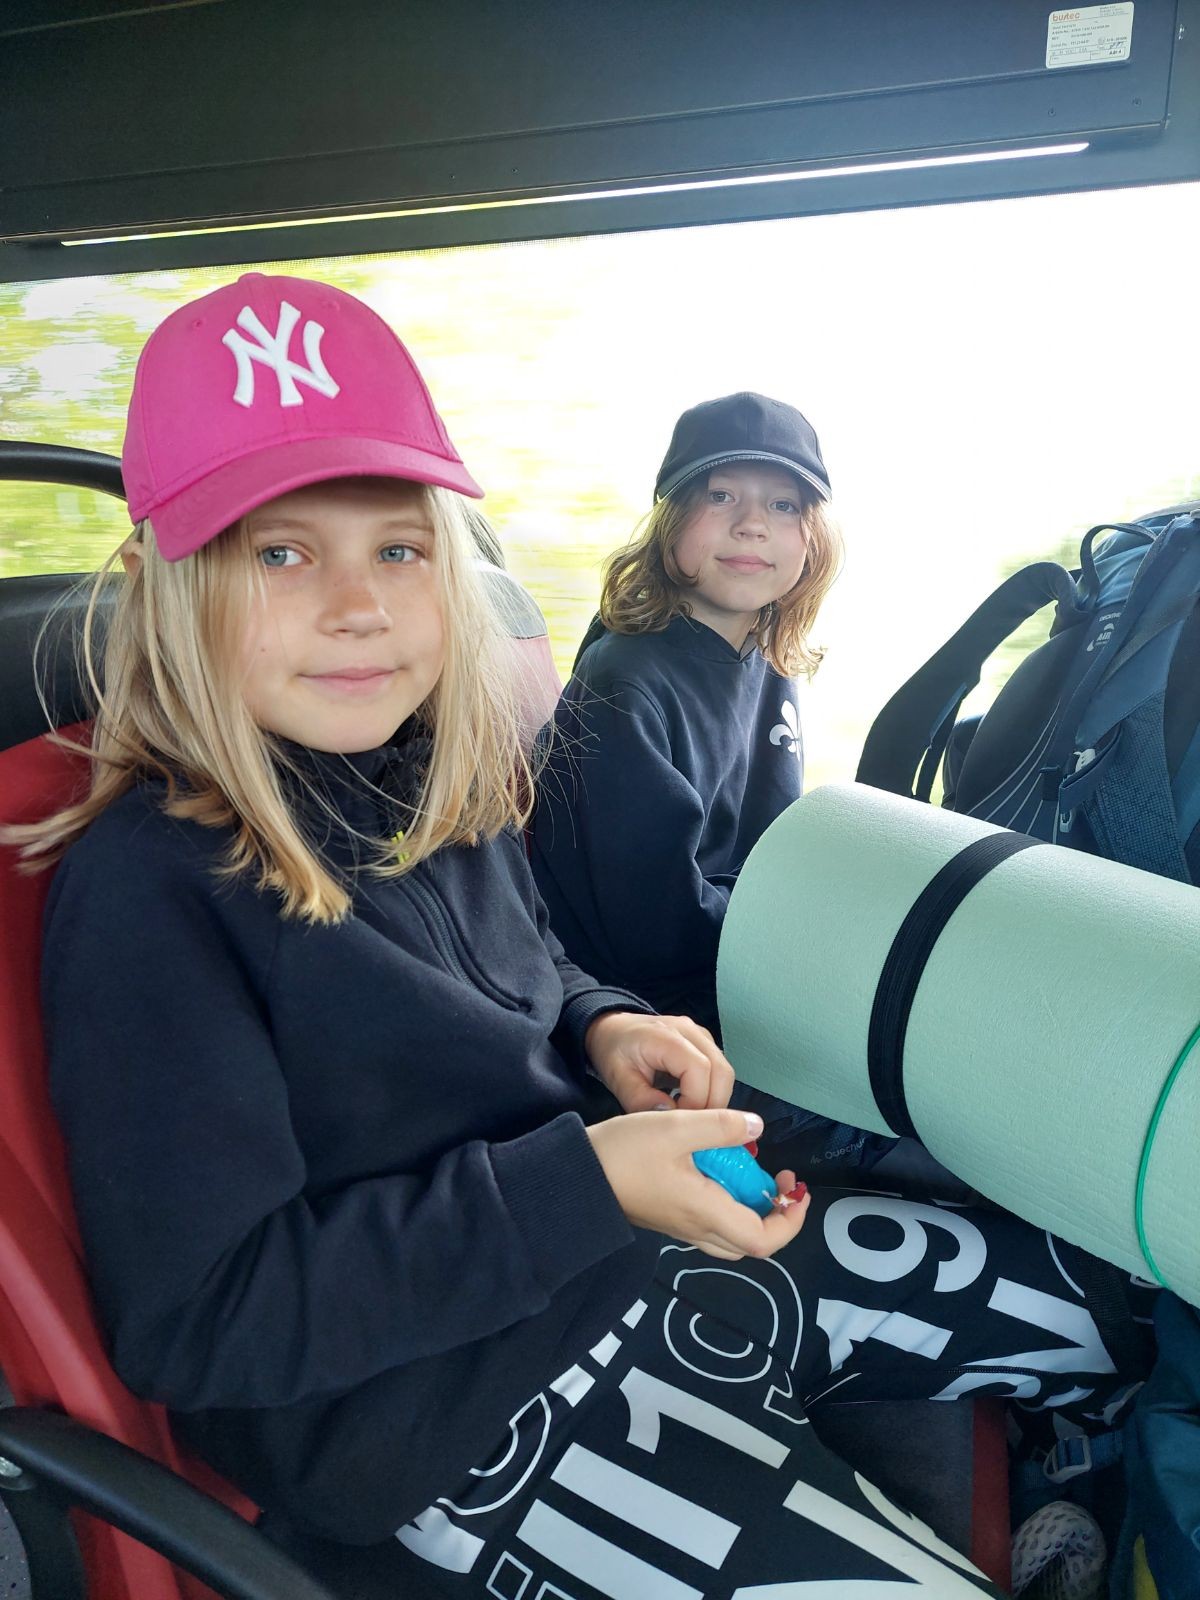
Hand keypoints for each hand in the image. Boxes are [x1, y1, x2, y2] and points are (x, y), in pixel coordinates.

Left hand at [584, 1011, 734, 1111]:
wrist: (613, 1029)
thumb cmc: (614, 1051)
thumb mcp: (617, 1079)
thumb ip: (641, 1100)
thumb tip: (671, 1116)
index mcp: (666, 1037)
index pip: (699, 1069)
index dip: (696, 1101)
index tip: (680, 1122)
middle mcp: (690, 1031)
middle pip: (722, 1072)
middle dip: (712, 1105)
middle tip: (690, 1126)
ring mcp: (701, 1035)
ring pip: (725, 1072)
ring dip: (714, 1099)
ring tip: (689, 1117)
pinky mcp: (705, 1044)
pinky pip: (719, 1070)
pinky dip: (712, 1091)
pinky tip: (691, 1103)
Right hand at [587, 1107, 811, 1259]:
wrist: (574, 1176)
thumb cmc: (623, 1153)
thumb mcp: (675, 1127)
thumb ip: (720, 1126)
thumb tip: (758, 1127)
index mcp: (706, 1212)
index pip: (764, 1239)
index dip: (791, 1219)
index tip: (795, 1188)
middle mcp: (697, 1228)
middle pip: (751, 1243)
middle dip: (776, 1215)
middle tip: (777, 1179)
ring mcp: (680, 1227)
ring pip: (731, 1236)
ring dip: (751, 1211)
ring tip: (749, 1173)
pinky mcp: (667, 1218)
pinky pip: (711, 1224)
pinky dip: (728, 1205)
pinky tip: (717, 1171)